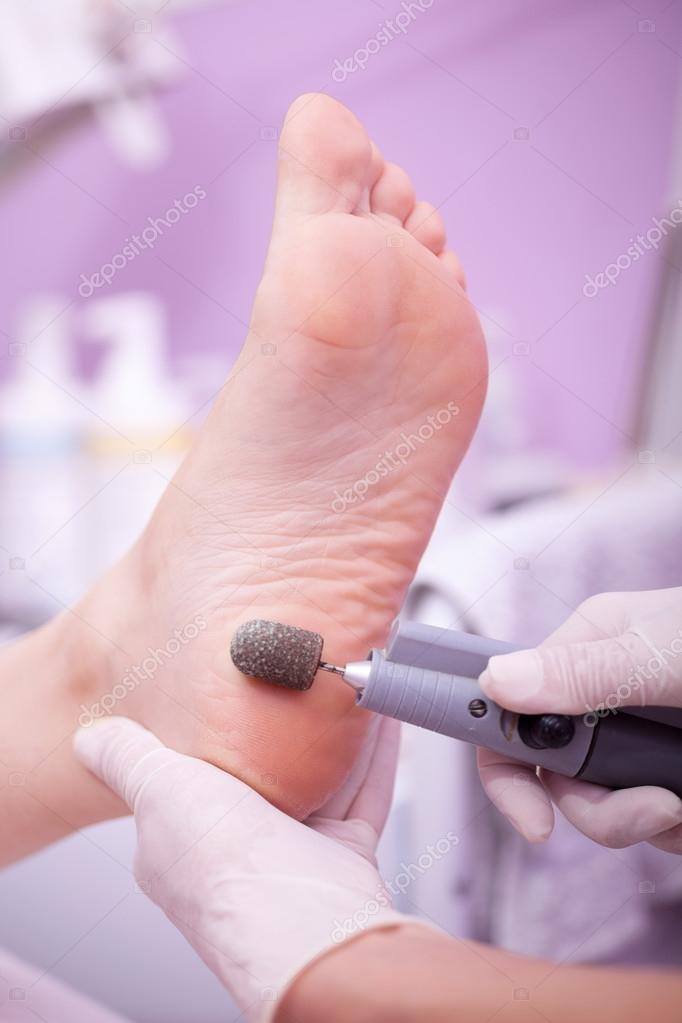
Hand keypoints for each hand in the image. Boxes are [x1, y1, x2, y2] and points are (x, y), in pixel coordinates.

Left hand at [74, 715, 408, 1021]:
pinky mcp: (343, 858)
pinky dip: (372, 758)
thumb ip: (127, 759)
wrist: (303, 922)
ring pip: (319, 782)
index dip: (208, 737)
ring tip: (340, 686)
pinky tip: (376, 720)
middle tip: (294, 681)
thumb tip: (90, 738)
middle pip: (264, 777)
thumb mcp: (157, 790)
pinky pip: (363, 796)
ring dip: (333, 738)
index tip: (228, 694)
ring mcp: (295, 856)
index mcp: (184, 844)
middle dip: (281, 733)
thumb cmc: (226, 869)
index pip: (190, 780)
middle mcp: (241, 853)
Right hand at [477, 587, 681, 853]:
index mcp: (588, 649)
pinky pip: (661, 821)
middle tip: (663, 810)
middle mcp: (606, 693)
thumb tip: (495, 685)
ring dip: (654, 822)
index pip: (510, 711)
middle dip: (606, 811)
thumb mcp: (665, 657)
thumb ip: (585, 674)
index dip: (508, 771)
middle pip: (562, 778)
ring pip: (612, 808)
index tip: (536, 825)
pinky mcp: (677, 769)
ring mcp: (644, 736)